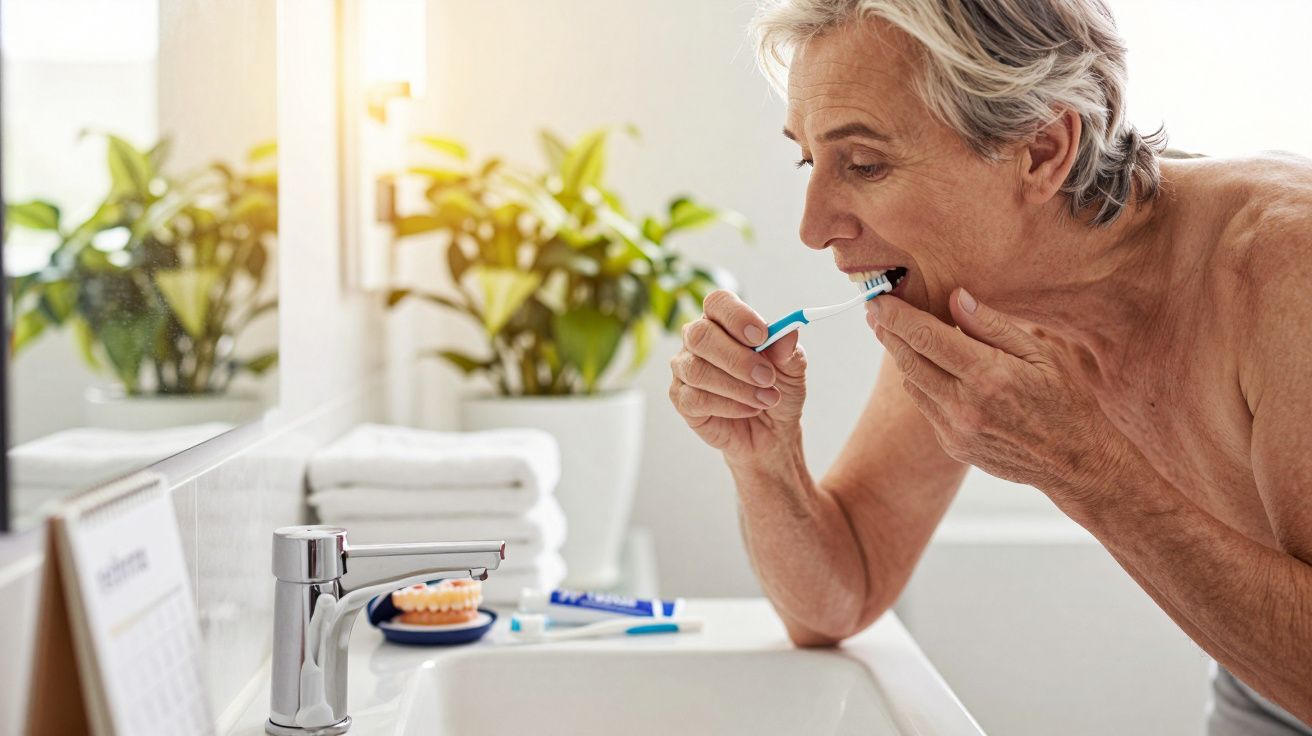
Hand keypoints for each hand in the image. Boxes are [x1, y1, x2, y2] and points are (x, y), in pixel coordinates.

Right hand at [669, 290, 807, 460]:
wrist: (771, 431)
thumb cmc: (776, 389)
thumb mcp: (792, 370)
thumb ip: (788, 351)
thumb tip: (789, 332)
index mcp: (723, 321)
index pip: (718, 302)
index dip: (737, 316)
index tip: (762, 336)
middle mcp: (697, 340)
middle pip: (700, 335)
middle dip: (737, 358)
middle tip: (767, 377)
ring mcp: (685, 368)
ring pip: (697, 370)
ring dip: (738, 387)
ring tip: (766, 399)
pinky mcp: (681, 399)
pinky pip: (696, 399)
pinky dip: (729, 406)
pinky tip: (749, 409)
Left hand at [867, 288, 1139, 503]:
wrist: (1075, 462)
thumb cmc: (1066, 399)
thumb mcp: (1041, 352)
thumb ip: (993, 326)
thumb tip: (954, 297)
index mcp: (988, 377)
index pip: (927, 338)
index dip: (897, 315)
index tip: (879, 298)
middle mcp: (965, 406)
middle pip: (909, 361)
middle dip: (887, 331)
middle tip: (874, 307)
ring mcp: (955, 430)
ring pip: (914, 383)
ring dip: (902, 356)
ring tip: (896, 330)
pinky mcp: (952, 445)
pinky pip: (926, 405)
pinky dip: (922, 381)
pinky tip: (927, 364)